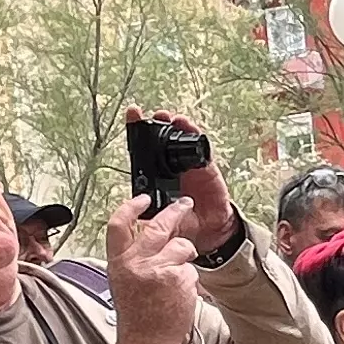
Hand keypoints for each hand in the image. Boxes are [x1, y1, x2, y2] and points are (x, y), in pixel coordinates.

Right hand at [102, 192, 207, 343]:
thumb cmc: (137, 317)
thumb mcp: (124, 281)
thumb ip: (134, 257)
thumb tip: (153, 234)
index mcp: (118, 262)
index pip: (118, 224)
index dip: (131, 206)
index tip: (144, 199)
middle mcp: (136, 263)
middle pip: (158, 225)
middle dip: (176, 211)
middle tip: (185, 205)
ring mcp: (159, 269)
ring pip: (182, 246)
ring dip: (185, 256)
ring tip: (176, 277)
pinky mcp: (179, 278)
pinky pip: (191, 269)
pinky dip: (189, 280)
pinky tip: (179, 294)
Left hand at [138, 109, 235, 246]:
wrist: (209, 230)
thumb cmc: (184, 222)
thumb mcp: (161, 220)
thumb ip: (150, 213)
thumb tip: (135, 208)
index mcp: (157, 176)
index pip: (145, 149)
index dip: (138, 131)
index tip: (133, 113)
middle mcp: (172, 166)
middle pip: (163, 138)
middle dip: (159, 123)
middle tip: (156, 115)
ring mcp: (189, 164)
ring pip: (182, 139)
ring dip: (178, 126)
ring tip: (173, 119)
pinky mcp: (206, 167)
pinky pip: (202, 150)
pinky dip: (197, 138)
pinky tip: (192, 130)